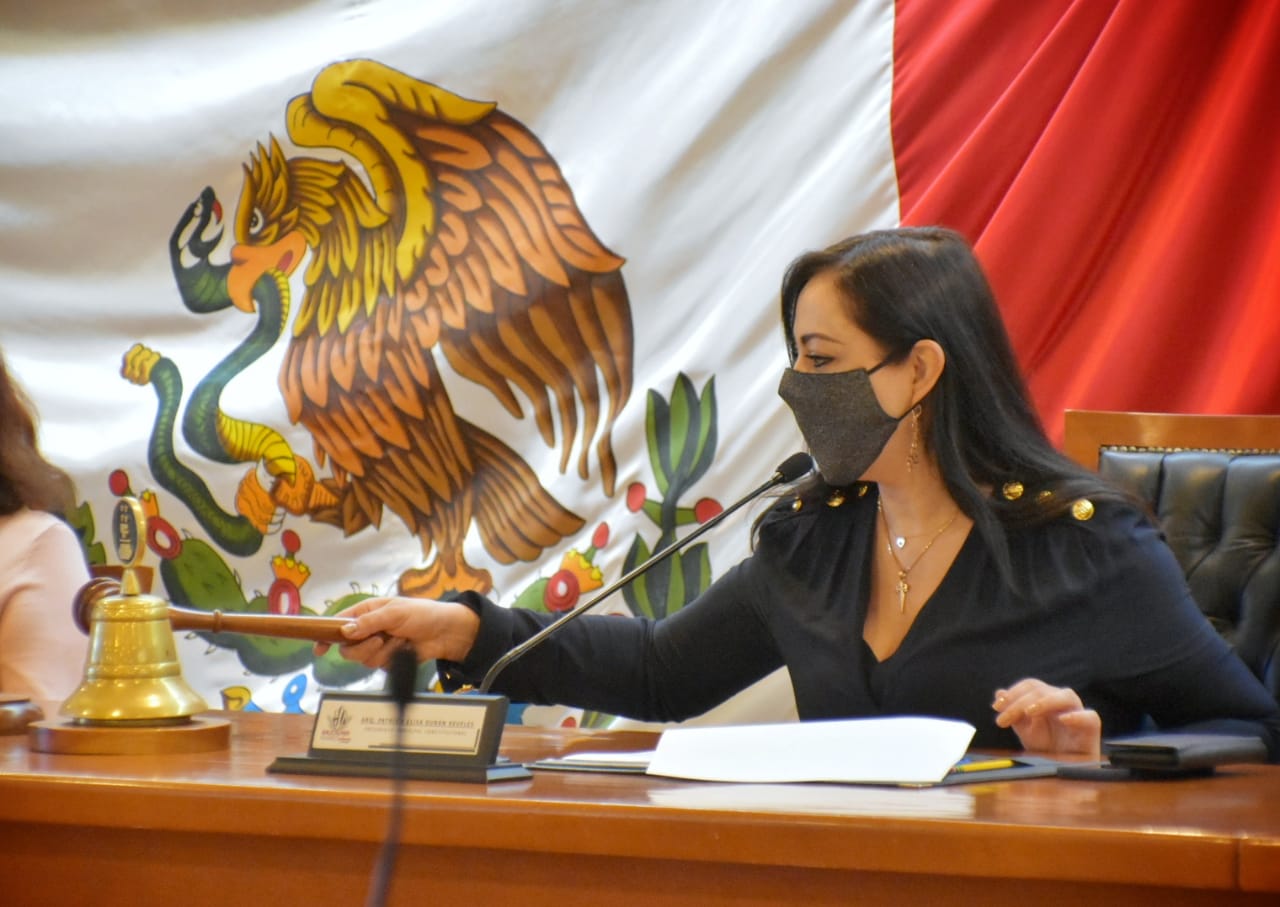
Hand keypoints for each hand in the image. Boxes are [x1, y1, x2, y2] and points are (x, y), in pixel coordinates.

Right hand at [313, 596, 480, 668]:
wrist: (445, 633)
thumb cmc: (422, 614)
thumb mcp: (395, 613)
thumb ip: (369, 622)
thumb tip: (344, 631)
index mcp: (366, 612)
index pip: (338, 624)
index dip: (326, 635)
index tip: (319, 649)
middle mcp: (367, 630)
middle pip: (347, 648)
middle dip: (364, 647)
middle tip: (380, 639)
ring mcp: (376, 646)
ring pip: (363, 659)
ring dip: (382, 651)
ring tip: (400, 640)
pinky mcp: (387, 660)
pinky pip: (379, 666)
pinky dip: (393, 658)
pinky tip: (405, 648)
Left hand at [992, 678, 1100, 757]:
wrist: (1062, 772)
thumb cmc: (1047, 749)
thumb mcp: (1025, 732)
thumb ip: (1013, 713)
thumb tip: (999, 692)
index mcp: (1046, 700)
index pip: (1030, 686)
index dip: (1013, 693)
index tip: (996, 706)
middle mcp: (1061, 703)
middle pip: (1042, 689)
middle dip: (1019, 701)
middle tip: (1003, 718)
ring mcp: (1077, 714)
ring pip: (1066, 696)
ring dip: (1045, 701)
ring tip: (1028, 712)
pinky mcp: (1091, 730)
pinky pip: (1090, 717)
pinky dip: (1077, 716)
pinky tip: (1063, 720)